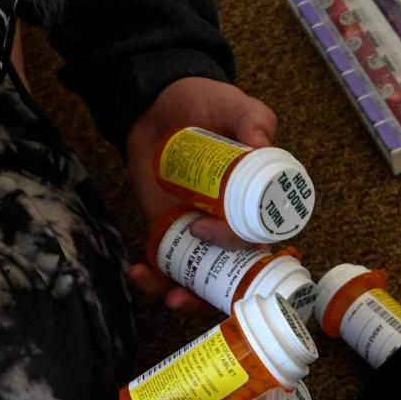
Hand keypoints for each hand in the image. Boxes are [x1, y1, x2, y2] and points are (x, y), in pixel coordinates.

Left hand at [124, 78, 276, 312]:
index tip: (215, 237)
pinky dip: (154, 277)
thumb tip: (261, 142)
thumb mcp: (233, 104)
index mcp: (257, 200)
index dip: (247, 252)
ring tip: (166, 296)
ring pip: (201, 277)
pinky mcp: (168, 230)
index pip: (261, 238)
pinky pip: (168, 263)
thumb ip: (253, 119)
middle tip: (186, 290)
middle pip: (233, 271)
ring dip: (186, 295)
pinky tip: (139, 273)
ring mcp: (199, 229)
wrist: (157, 104)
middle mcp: (232, 222)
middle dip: (215, 293)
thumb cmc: (206, 103)